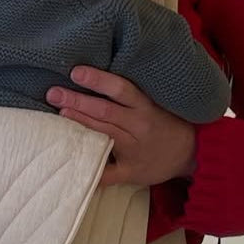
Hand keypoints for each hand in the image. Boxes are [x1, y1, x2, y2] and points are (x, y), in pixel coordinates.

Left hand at [46, 66, 196, 187]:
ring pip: (104, 135)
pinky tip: (72, 163)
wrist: (191, 154)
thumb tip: (94, 75)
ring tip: (59, 113)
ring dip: (80, 123)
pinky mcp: (132, 172)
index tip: (76, 72)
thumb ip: (129, 95)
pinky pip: (110, 172)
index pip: (121, 89)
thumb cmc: (166, 123)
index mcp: (145, 107)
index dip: (98, 80)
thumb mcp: (154, 103)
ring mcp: (135, 150)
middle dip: (77, 101)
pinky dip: (92, 169)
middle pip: (105, 111)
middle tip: (53, 93)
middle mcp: (139, 126)